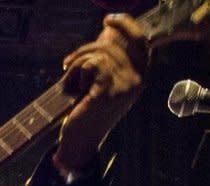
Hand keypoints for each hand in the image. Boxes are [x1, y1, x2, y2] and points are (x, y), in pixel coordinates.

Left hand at [54, 14, 147, 175]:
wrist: (79, 142)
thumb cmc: (88, 111)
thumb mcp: (103, 80)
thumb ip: (110, 56)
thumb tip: (108, 27)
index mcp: (141, 76)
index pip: (140, 40)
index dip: (125, 24)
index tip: (107, 19)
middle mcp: (137, 80)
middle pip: (113, 45)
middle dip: (87, 48)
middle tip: (69, 62)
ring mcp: (125, 86)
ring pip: (99, 53)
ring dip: (78, 63)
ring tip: (70, 81)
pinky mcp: (108, 91)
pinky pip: (91, 64)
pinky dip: (76, 72)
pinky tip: (72, 87)